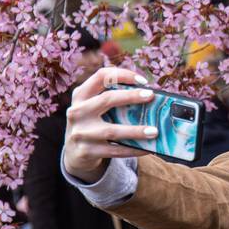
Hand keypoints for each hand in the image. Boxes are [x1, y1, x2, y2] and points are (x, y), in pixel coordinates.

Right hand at [63, 66, 154, 182]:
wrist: (74, 153)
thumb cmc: (92, 124)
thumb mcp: (93, 108)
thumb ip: (111, 100)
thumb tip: (148, 97)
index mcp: (81, 95)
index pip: (101, 76)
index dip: (122, 74)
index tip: (142, 80)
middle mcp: (77, 112)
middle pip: (106, 99)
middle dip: (131, 96)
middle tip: (151, 96)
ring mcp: (80, 133)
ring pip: (112, 131)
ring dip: (136, 131)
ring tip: (154, 132)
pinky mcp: (86, 151)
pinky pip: (115, 150)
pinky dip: (133, 149)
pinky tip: (147, 148)